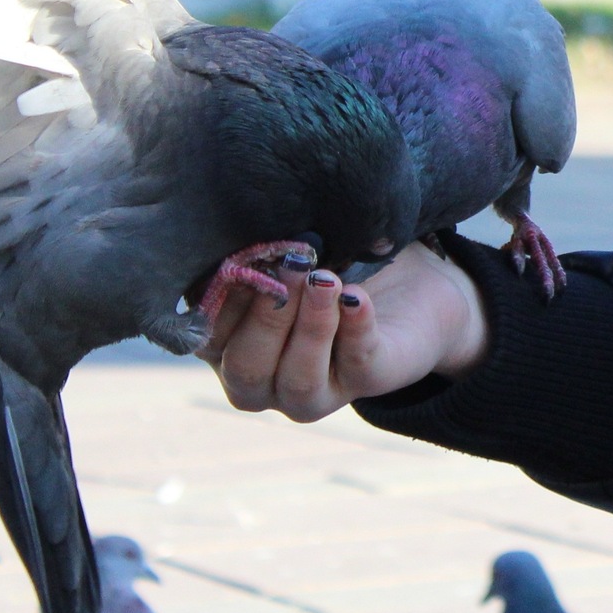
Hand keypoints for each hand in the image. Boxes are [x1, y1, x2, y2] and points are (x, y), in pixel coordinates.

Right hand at [199, 240, 490, 421]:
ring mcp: (316, 392)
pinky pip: (358, 363)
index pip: (208, 338)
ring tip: (325, 280)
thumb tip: (237, 220)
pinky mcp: (367, 381)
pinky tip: (355, 296)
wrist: (403, 287)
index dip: (220, 302)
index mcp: (228, 351)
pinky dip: (355, 327)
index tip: (238, 256)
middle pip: (247, 369)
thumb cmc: (323, 263)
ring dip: (311, 326)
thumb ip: (254, 253)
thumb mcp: (281, 255)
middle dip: (266, 317)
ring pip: (300, 379)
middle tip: (289, 264)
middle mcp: (265, 383)